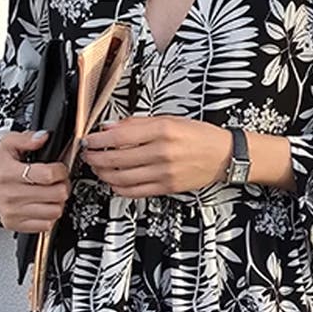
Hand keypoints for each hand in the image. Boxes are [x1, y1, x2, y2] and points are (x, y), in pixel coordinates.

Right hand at [0, 130, 70, 231]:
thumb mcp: (8, 144)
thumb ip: (26, 138)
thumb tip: (43, 137)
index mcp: (8, 173)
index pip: (47, 175)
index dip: (60, 170)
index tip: (59, 168)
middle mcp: (10, 195)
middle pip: (57, 194)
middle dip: (62, 184)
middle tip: (57, 181)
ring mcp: (12, 212)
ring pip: (55, 211)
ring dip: (58, 201)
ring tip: (51, 192)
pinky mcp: (14, 224)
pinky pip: (46, 225)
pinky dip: (49, 215)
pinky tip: (43, 205)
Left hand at [80, 116, 231, 197]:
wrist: (224, 156)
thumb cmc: (199, 136)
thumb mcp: (169, 119)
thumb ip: (138, 124)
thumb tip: (110, 127)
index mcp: (162, 130)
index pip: (119, 136)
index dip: (98, 140)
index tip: (89, 140)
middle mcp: (162, 152)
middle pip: (116, 159)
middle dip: (96, 158)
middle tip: (88, 155)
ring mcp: (164, 172)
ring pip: (122, 178)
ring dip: (104, 174)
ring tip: (98, 169)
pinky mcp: (167, 187)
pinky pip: (135, 192)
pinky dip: (119, 188)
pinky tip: (114, 182)